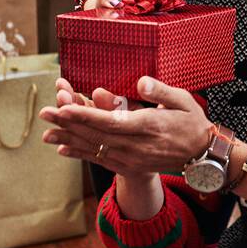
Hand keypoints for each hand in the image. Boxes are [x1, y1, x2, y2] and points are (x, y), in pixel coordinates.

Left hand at [38, 75, 211, 180]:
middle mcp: (136, 146)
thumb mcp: (183, 100)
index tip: (64, 108)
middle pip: (96, 135)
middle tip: (45, 113)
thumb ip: (160, 91)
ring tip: (45, 133)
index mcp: (148, 126)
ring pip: (94, 148)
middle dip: (68, 124)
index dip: (85, 115)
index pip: (110, 122)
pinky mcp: (129, 165)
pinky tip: (63, 148)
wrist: (202, 156)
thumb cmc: (192, 123)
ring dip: (69, 139)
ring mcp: (132, 158)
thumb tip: (141, 82)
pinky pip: (100, 159)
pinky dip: (80, 153)